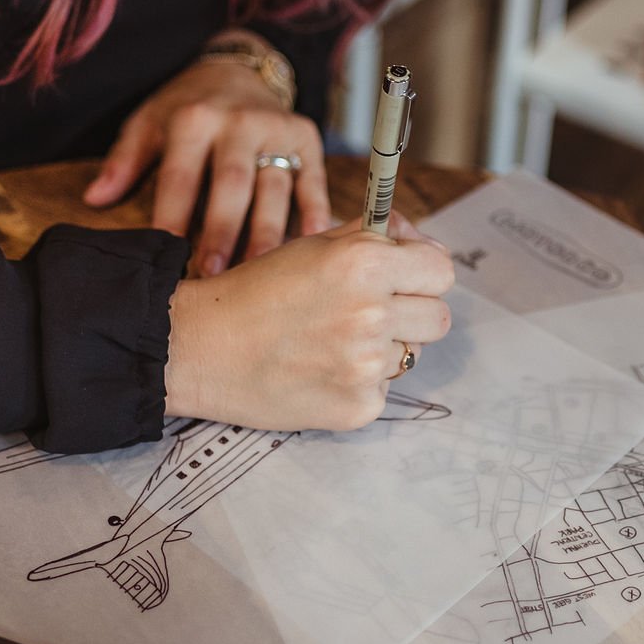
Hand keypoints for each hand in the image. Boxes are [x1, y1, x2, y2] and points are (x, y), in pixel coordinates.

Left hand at [84, 54, 331, 275]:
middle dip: (222, 232)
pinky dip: (314, 214)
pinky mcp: (306, 138)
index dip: (172, 217)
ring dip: (267, 235)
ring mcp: (276, 129)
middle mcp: (238, 122)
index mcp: (193, 119)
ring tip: (257, 275)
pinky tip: (308, 247)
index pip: (180, 176)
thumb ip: (124, 161)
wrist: (236, 71)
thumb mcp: (148, 123)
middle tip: (214, 275)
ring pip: (274, 189)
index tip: (166, 256)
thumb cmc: (186, 108)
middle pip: (232, 185)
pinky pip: (312, 182)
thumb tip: (94, 199)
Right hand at [164, 215, 454, 431]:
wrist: (200, 348)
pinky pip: (383, 390)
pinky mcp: (357, 407)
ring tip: (332, 343)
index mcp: (364, 264)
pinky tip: (320, 371)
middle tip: (368, 314)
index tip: (404, 278)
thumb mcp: (314, 244)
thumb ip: (375, 236)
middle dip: (411, 312)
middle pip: (438, 318)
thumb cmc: (255, 292)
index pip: (442, 270)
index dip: (423, 272)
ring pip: (411, 356)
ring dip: (384, 348)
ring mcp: (366, 366)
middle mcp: (372, 314)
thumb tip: (423, 242)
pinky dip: (359, 383)